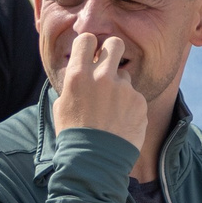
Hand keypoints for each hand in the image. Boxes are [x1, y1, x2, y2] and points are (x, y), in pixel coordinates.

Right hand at [51, 32, 149, 150]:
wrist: (94, 162)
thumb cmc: (73, 134)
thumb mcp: (62, 105)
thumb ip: (74, 83)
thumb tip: (79, 69)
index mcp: (78, 76)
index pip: (87, 40)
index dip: (90, 45)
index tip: (92, 53)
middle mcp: (102, 77)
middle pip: (115, 44)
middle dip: (113, 50)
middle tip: (110, 64)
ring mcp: (123, 89)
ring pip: (124, 76)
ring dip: (119, 88)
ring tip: (111, 111)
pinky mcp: (139, 101)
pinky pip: (134, 96)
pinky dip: (129, 106)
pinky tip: (120, 122)